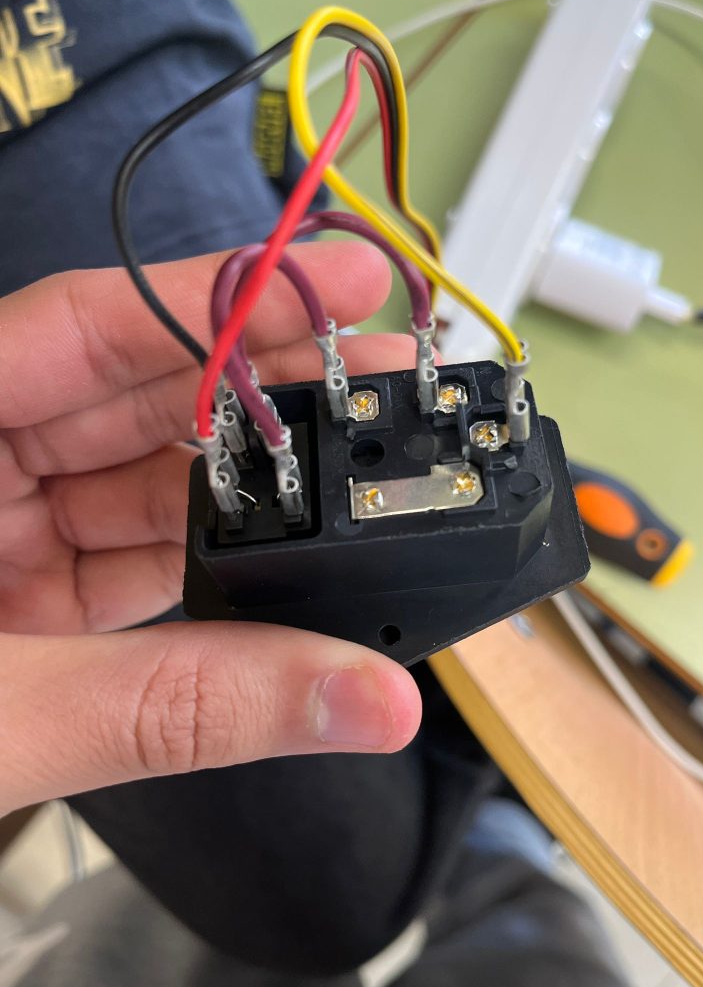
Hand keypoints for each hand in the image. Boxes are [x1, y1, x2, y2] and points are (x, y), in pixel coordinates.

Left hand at [0, 243, 421, 814]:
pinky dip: (214, 571)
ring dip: (256, 490)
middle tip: (380, 381)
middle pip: (142, 396)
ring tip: (360, 473)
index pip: (90, 328)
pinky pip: (139, 561)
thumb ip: (181, 705)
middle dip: (269, 391)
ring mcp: (1, 531)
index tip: (334, 281)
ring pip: (152, 484)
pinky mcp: (28, 598)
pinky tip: (288, 566)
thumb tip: (355, 696)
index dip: (223, 298)